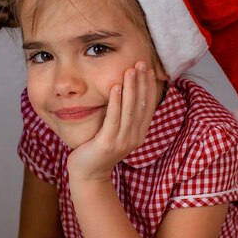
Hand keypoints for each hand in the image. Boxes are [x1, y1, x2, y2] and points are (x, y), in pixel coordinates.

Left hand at [67, 61, 158, 184]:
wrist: (88, 174)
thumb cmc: (98, 150)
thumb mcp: (115, 133)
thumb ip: (122, 118)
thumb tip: (126, 96)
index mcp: (138, 134)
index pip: (148, 106)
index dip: (149, 87)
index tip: (148, 69)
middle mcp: (134, 138)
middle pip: (141, 105)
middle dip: (142, 82)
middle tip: (142, 63)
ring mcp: (121, 141)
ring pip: (129, 110)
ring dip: (131, 88)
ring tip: (130, 70)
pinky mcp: (107, 143)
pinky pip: (113, 119)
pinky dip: (115, 102)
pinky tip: (115, 87)